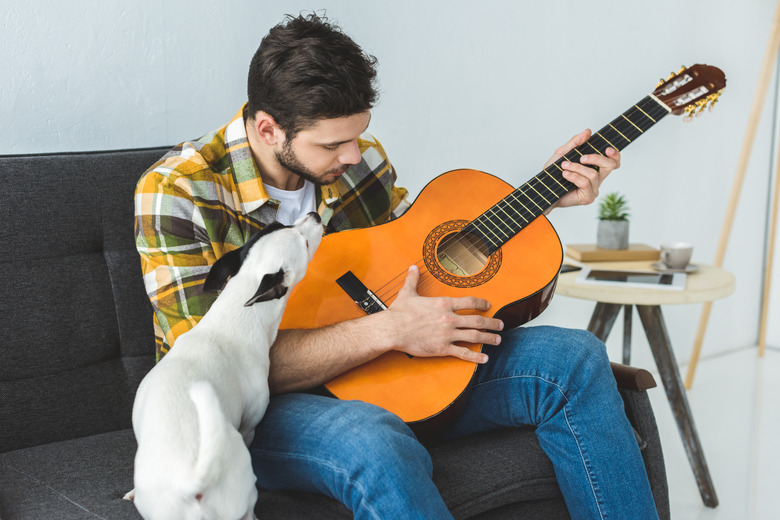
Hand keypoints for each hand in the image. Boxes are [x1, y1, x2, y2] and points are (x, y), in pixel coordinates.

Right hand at [384, 265, 502, 362]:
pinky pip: (463, 353)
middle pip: (478, 320)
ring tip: (498, 340)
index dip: (482, 303)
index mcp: (444, 304)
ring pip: (475, 336)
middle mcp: (449, 318)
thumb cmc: (399, 312)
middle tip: (501, 325)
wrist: (392, 329)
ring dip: (489, 338)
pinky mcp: (442, 348)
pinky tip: (485, 358)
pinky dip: (476, 356)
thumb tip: (412, 267)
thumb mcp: (407, 292)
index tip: (488, 305)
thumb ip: (413, 279)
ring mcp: (447, 334)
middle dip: (492, 323)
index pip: (470, 301)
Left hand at [544, 129, 620, 210]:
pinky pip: (585, 183)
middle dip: (596, 158)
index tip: (607, 149)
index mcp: (596, 168)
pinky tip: (565, 175)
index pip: (613, 161)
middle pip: (610, 166)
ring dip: (577, 168)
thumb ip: (575, 143)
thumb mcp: (562, 153)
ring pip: (593, 174)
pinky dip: (574, 176)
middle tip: (582, 157)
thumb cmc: (553, 173)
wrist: (544, 188)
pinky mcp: (588, 198)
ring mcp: (594, 189)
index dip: (615, 155)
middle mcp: (598, 178)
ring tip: (564, 166)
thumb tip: (588, 131)